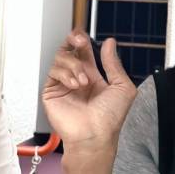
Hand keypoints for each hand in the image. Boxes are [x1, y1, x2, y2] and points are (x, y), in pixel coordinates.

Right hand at [42, 31, 136, 151]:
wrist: (94, 136)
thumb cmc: (110, 119)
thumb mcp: (122, 87)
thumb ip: (114, 63)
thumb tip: (109, 44)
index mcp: (94, 78)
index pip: (85, 53)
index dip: (84, 42)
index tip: (85, 37)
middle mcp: (78, 79)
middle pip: (70, 51)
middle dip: (74, 42)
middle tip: (79, 41)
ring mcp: (64, 85)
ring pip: (61, 59)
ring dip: (74, 65)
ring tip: (83, 81)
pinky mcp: (52, 92)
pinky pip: (53, 72)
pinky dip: (65, 74)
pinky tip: (74, 85)